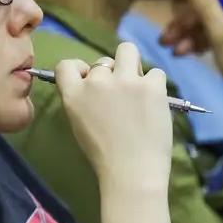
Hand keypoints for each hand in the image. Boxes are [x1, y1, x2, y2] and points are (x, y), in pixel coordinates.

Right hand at [55, 43, 172, 191]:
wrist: (132, 172)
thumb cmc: (104, 156)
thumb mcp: (79, 125)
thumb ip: (82, 100)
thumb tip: (93, 84)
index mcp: (74, 94)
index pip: (67, 65)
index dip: (80, 69)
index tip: (89, 80)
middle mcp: (96, 81)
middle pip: (102, 61)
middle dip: (111, 74)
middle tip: (121, 97)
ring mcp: (125, 80)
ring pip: (128, 50)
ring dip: (132, 65)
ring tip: (138, 87)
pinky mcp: (151, 85)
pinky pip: (155, 72)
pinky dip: (155, 85)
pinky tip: (154, 104)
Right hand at [160, 0, 222, 100]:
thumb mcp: (218, 32)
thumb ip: (204, 1)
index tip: (176, 4)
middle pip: (211, 0)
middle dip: (187, 17)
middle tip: (166, 34)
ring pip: (208, 18)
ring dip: (187, 31)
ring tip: (169, 47)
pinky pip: (213, 31)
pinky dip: (197, 40)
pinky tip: (183, 53)